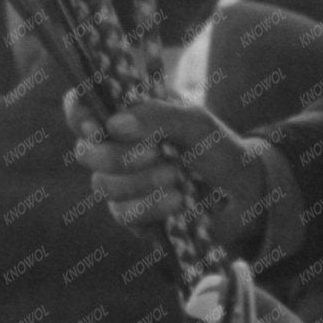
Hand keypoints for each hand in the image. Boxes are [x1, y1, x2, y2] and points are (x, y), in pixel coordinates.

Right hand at [65, 93, 268, 248]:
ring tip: (176, 177)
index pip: (83, 106)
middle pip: (85, 151)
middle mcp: (119, 146)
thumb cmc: (219, 148)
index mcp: (130, 113)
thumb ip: (157, 115)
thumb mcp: (195, 123)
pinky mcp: (134, 216)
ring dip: (140, 182)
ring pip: (102, 185)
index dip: (78, 113)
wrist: (245, 196)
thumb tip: (113, 124)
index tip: (94, 125)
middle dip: (117, 156)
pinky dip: (149, 206)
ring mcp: (124, 183)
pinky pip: (122, 213)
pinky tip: (177, 201)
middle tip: (156, 152)